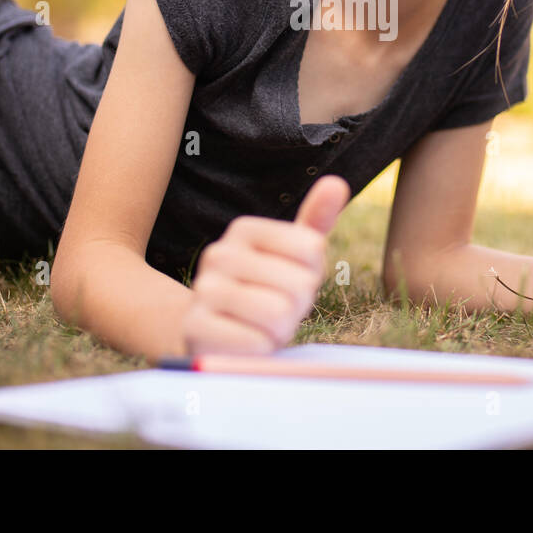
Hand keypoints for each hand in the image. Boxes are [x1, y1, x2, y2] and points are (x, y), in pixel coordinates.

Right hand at [181, 174, 350, 356]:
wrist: (214, 336)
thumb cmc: (263, 291)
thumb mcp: (293, 256)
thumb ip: (315, 221)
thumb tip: (337, 183)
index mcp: (243, 229)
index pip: (312, 248)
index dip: (310, 275)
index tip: (287, 281)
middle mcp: (218, 253)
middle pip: (300, 283)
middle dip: (297, 307)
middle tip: (274, 310)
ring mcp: (203, 290)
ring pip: (279, 313)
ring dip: (280, 329)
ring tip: (260, 326)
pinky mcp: (196, 329)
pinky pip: (257, 342)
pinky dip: (261, 349)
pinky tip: (244, 344)